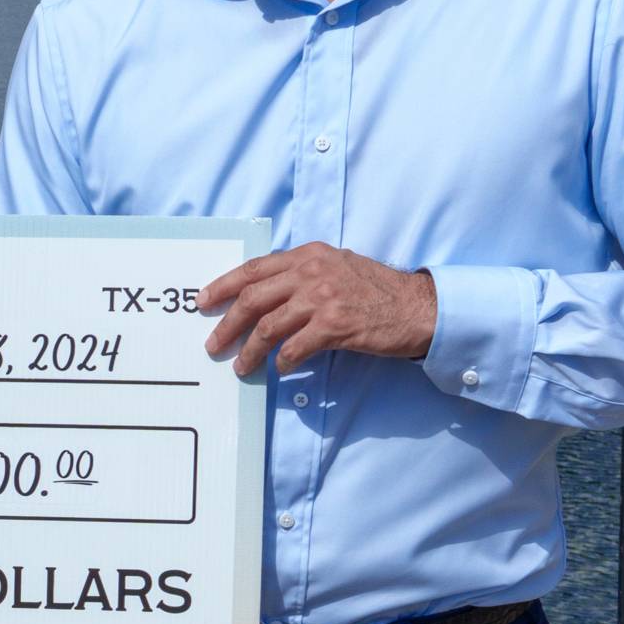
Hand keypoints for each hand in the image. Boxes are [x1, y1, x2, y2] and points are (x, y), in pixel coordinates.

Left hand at [201, 243, 437, 375]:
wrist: (419, 307)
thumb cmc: (377, 290)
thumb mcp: (337, 266)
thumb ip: (303, 273)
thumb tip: (265, 294)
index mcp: (308, 255)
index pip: (253, 269)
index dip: (223, 286)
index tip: (204, 302)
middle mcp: (312, 272)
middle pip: (253, 299)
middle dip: (228, 324)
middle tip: (213, 344)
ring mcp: (323, 298)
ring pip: (269, 326)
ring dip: (251, 350)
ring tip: (241, 366)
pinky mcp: (336, 325)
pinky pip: (296, 347)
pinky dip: (283, 361)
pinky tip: (280, 369)